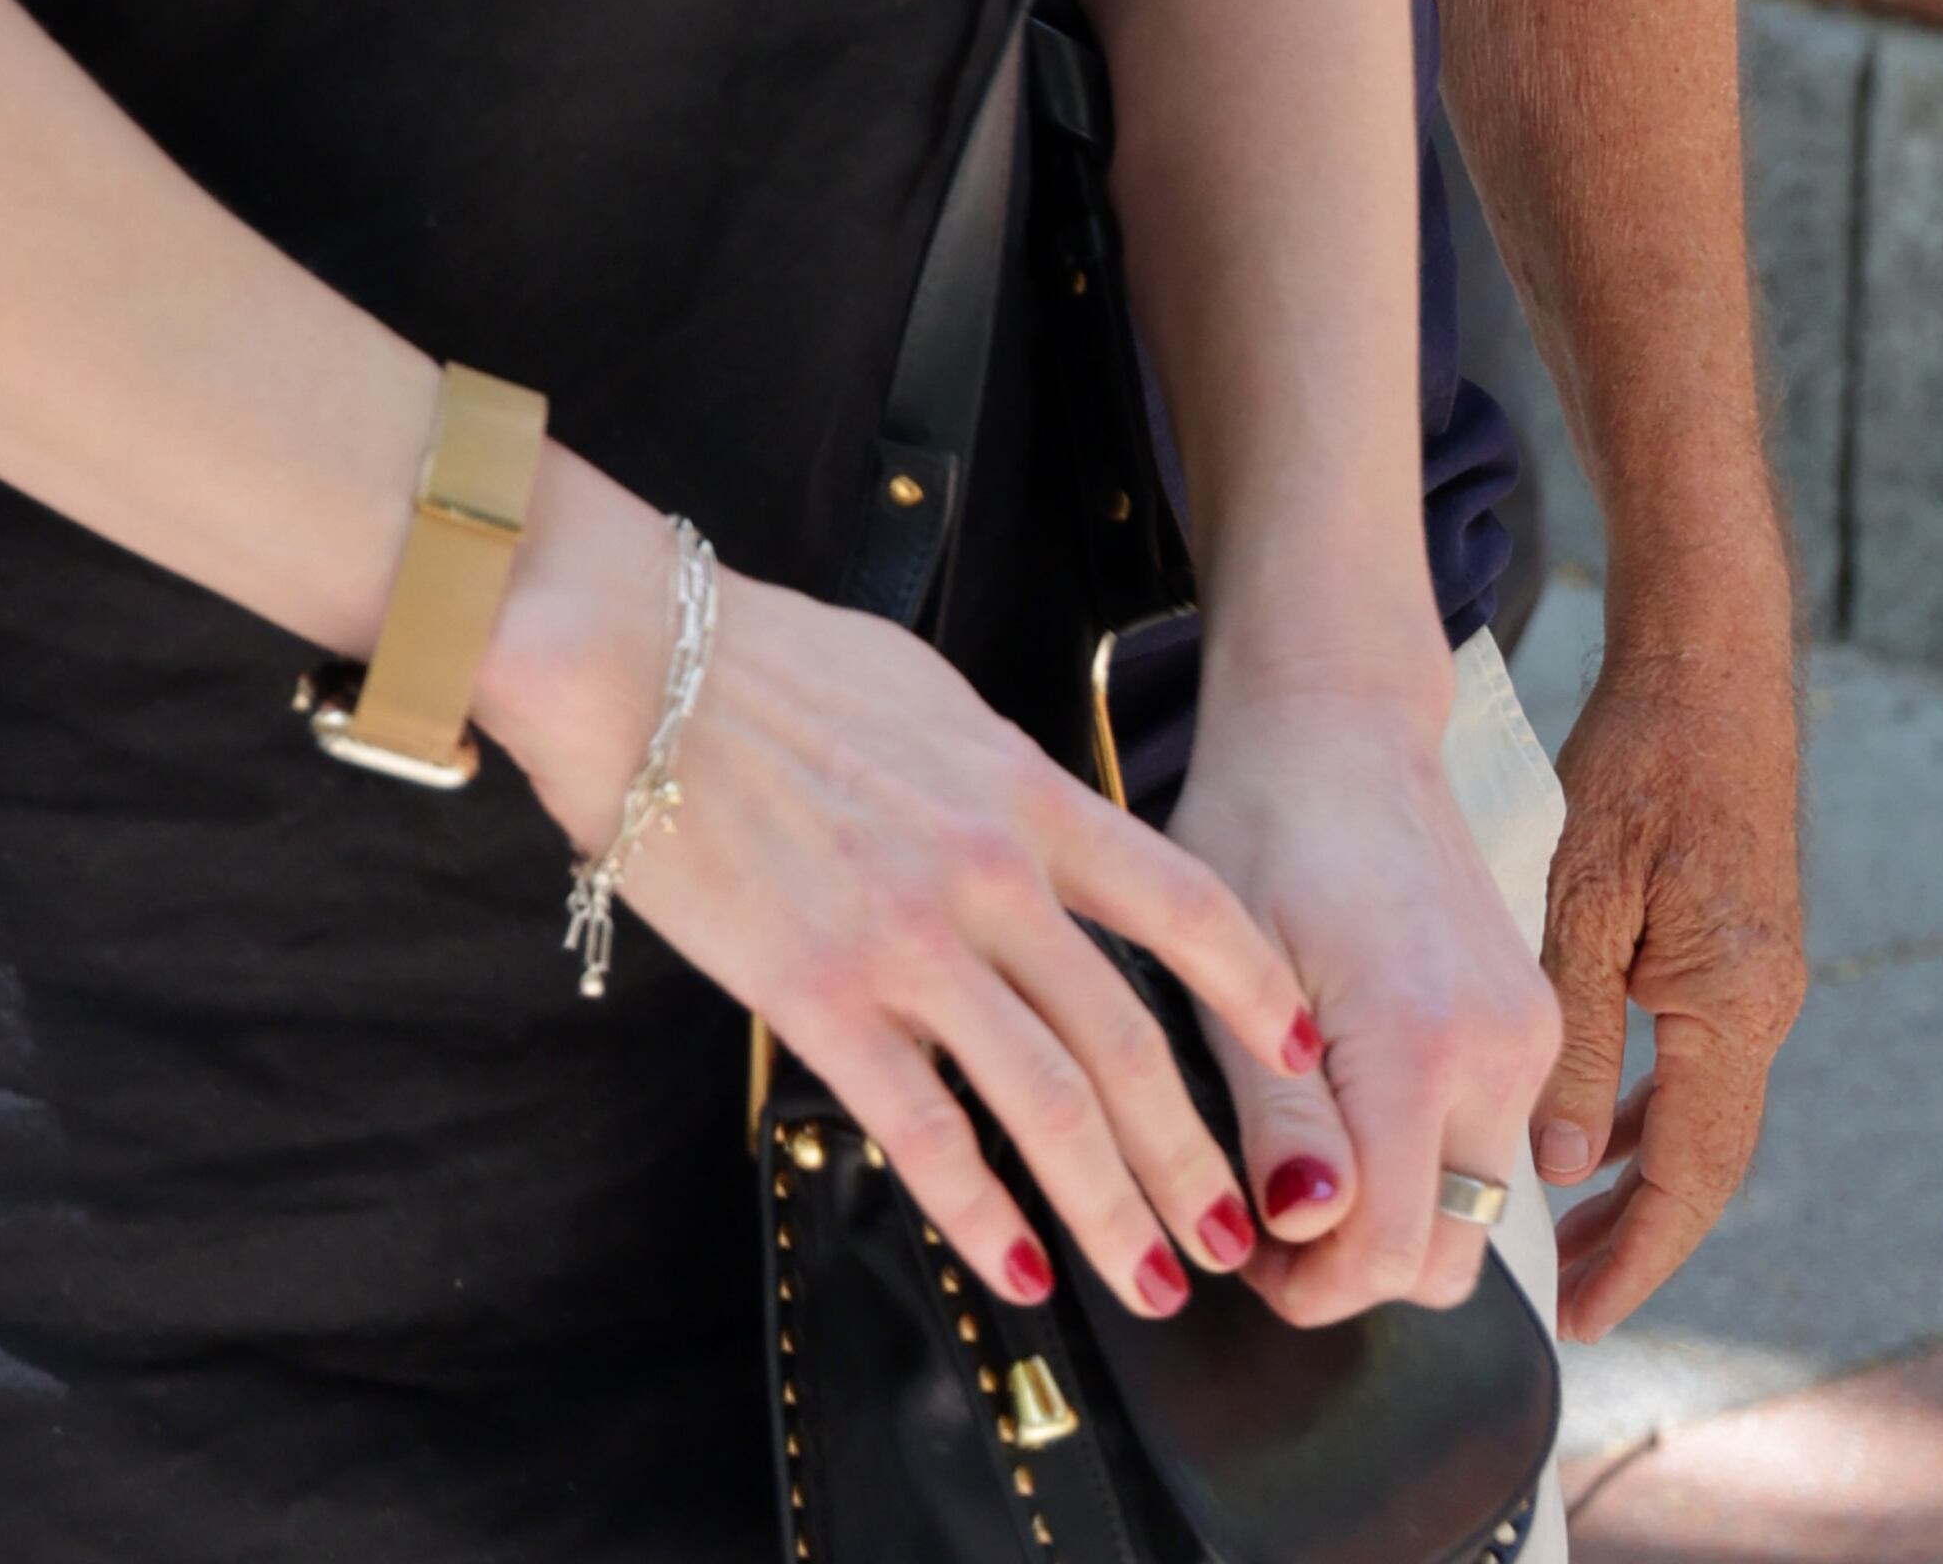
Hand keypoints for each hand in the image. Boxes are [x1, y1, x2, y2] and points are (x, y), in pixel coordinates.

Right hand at [487, 491, 1316, 1339]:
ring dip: (1111, 1205)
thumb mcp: (927, 697)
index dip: (1254, 989)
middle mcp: (990, 871)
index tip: (1299, 1055)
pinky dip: (980, 1211)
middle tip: (1233, 1231)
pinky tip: (1017, 1267)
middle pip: (1127, 1033)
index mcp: (1023, 790)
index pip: (1180, 901)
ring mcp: (908, 939)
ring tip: (1154, 1279)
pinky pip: (923, 1128)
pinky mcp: (820, 996)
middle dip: (1191, 1149)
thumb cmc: (773, 663)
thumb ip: (997, 776)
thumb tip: (1039, 826)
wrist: (643, 662)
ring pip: (1047, 1099)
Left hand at [1166, 680, 1564, 1327]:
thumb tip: (1305, 1231)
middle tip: (1261, 1213)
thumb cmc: (1261, 816)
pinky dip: (1426, 1161)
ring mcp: (1533, 1035)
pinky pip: (1490, 1145)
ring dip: (1393, 1218)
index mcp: (1423, 1039)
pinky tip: (1351, 1104)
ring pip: (1475, 1210)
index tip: (1241, 1248)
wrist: (1338, 717)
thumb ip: (1274, 1114)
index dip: (1306, 1286)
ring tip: (1297, 1154)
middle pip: (1448, 1257)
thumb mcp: (1229, 967)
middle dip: (1353, 1270)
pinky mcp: (1538, 1021)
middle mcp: (1503, 1049)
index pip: (1390, 1254)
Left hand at [1530, 599, 1805, 1339]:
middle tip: (1569, 1300)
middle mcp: (1766, 1006)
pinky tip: (1600, 1121)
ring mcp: (1761, 976)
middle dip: (1640, 1237)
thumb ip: (1578, 1033)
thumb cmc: (1644, 758)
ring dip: (1641, 1174)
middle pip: (1706, 1161)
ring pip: (1702, 1111)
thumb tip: (1561, 1162)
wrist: (1712, 658)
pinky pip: (1699, 1056)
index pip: (1691, 1176)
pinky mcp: (1741, 943)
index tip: (1584, 1321)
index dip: (1638, 1256)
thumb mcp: (1587, 894)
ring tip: (1571, 1231)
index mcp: (1734, 1006)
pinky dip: (1650, 1103)